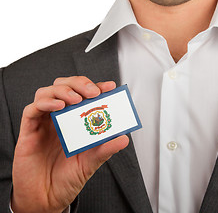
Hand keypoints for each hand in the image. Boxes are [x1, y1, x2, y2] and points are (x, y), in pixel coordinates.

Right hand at [11, 76, 128, 212]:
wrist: (46, 198)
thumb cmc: (67, 177)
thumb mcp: (91, 162)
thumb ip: (106, 149)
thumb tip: (124, 138)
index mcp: (75, 121)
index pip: (85, 95)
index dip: (96, 87)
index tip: (110, 87)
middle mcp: (59, 118)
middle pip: (65, 86)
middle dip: (79, 83)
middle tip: (93, 92)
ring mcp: (44, 122)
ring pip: (47, 92)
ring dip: (63, 90)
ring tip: (76, 99)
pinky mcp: (29, 130)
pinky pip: (32, 109)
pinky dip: (45, 103)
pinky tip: (58, 106)